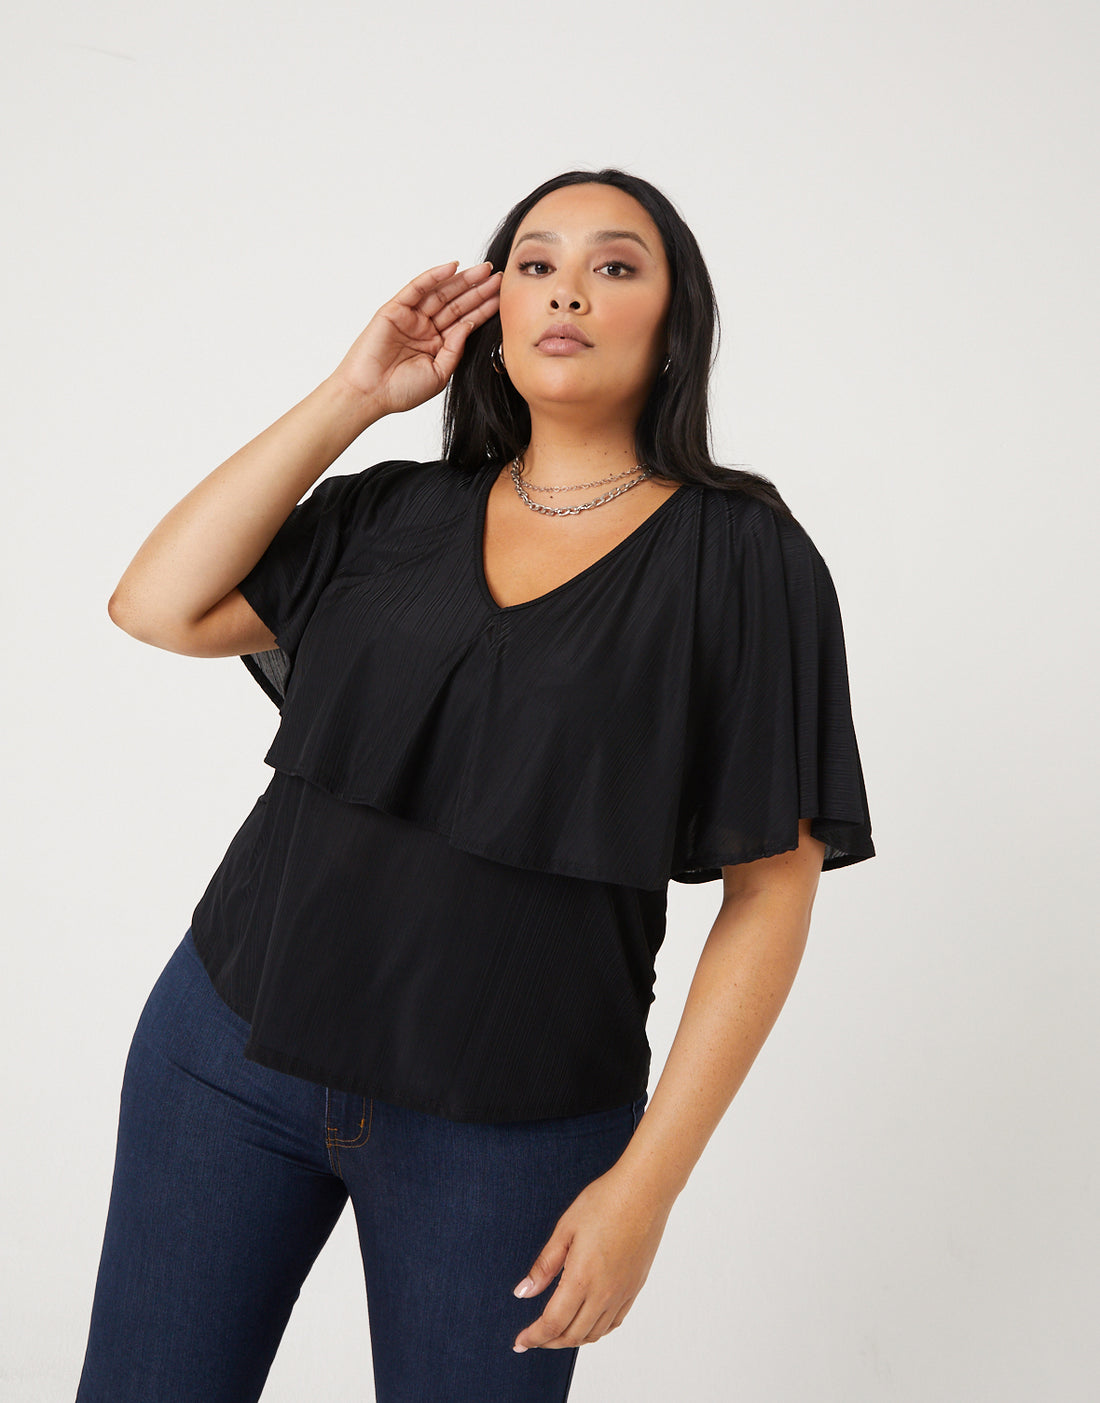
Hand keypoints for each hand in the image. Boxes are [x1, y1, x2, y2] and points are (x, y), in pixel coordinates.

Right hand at [329, 260, 501, 417]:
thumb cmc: (401, 391)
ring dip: (463, 280)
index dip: (484, 308)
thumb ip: (455, 349)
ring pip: (441, 293)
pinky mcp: (395, 309)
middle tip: (500, 276)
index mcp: (438, 345)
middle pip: (457, 304)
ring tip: (485, 269)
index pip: (465, 322)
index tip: (504, 296)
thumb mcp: (439, 373)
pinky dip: (434, 276)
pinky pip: (417, 288)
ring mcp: (411, 318)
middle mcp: (426, 329)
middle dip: (479, 290)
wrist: (370, 394)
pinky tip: (453, 267)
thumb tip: (468, 325)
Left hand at [511, 1165, 672, 1352]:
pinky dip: (596, 1330)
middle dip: (548, 1342)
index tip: (519, 1342)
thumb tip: (523, 1293)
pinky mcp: (635, 1287)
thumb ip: (545, 1265)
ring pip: (594, 1333)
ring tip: (555, 1332)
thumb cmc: (604, 1202)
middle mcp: (604, 1293)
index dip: (533, 1337)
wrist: (644, 1191)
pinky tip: (586, 1321)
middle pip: (572, 1335)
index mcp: (582, 1278)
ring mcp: (623, 1293)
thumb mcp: (565, 1229)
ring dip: (572, 1339)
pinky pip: (614, 1322)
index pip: (553, 1323)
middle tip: (532, 1338)